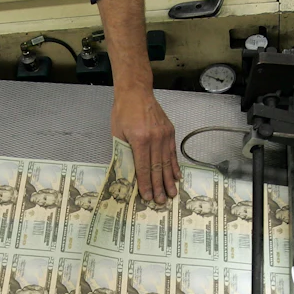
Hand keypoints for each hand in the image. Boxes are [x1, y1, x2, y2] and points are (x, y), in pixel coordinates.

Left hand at [111, 87, 179, 203]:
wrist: (136, 92)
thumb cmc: (123, 112)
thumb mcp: (118, 133)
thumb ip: (124, 152)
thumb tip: (128, 172)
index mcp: (140, 139)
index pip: (143, 168)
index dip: (146, 184)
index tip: (148, 197)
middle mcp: (155, 138)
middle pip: (157, 168)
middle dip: (159, 187)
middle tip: (162, 201)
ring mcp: (164, 135)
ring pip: (167, 162)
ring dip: (169, 180)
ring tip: (172, 193)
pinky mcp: (170, 131)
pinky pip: (172, 153)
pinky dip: (174, 166)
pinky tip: (176, 177)